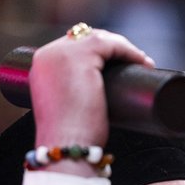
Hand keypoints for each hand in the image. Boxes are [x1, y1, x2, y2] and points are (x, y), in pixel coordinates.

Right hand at [27, 27, 152, 171]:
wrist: (66, 146)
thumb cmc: (69, 137)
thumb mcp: (65, 106)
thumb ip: (72, 93)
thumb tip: (96, 93)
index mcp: (41, 65)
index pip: (73, 45)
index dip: (99, 51)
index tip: (119, 63)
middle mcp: (48, 54)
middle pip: (86, 38)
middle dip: (112, 47)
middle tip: (135, 61)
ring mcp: (62, 53)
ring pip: (101, 39)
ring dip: (124, 48)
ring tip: (143, 63)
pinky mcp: (82, 57)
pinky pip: (111, 45)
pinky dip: (130, 51)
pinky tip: (143, 62)